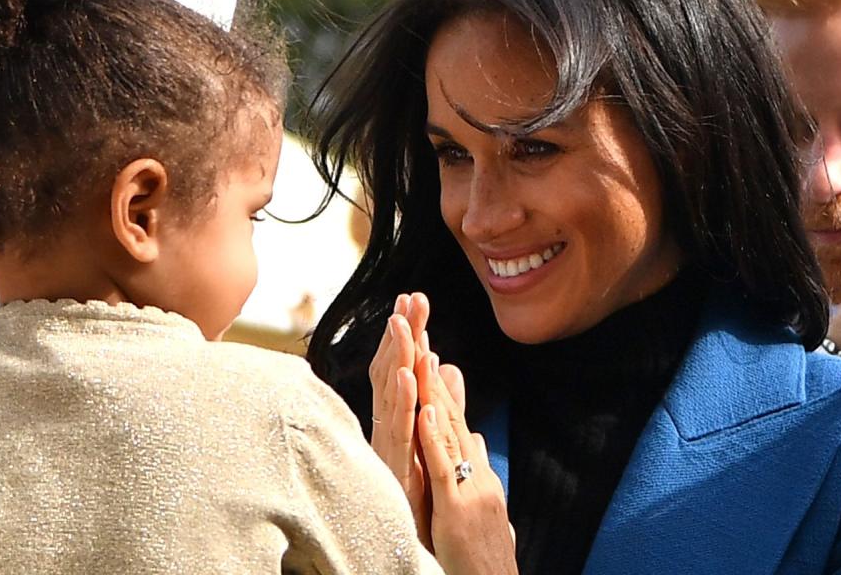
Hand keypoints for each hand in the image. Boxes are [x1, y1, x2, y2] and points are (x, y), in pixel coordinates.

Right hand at [369, 293, 431, 544]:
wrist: (422, 544)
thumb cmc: (424, 492)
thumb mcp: (437, 436)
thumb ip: (443, 402)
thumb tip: (450, 366)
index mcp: (403, 418)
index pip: (405, 367)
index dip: (409, 334)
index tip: (414, 299)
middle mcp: (391, 428)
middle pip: (395, 371)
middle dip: (402, 333)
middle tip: (409, 297)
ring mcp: (391, 447)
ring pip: (391, 395)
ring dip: (397, 357)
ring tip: (401, 324)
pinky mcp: (395, 469)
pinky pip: (398, 430)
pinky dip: (401, 401)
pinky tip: (407, 375)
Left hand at [416, 350, 517, 574]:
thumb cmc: (484, 554)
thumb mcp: (480, 501)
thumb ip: (476, 466)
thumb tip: (476, 434)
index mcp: (475, 471)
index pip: (452, 419)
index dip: (436, 382)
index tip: (425, 346)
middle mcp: (475, 472)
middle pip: (449, 414)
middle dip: (431, 371)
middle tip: (421, 330)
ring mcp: (468, 487)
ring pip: (446, 431)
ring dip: (431, 390)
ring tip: (419, 352)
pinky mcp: (456, 508)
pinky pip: (442, 467)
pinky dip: (431, 437)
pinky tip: (422, 410)